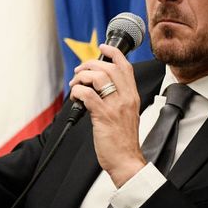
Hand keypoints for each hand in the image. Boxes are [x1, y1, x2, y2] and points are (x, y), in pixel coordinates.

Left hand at [69, 44, 144, 186]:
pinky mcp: (103, 116)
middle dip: (91, 64)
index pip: (126, 66)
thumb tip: (98, 86)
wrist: (126, 160)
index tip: (103, 47)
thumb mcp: (127, 114)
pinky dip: (78, 92)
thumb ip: (118, 98)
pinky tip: (75, 97)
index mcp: (133, 96)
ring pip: (98, 77)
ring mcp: (115, 107)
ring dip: (82, 77)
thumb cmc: (124, 140)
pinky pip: (88, 95)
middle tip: (80, 71)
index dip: (113, 53)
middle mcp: (126, 98)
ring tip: (75, 84)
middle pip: (110, 67)